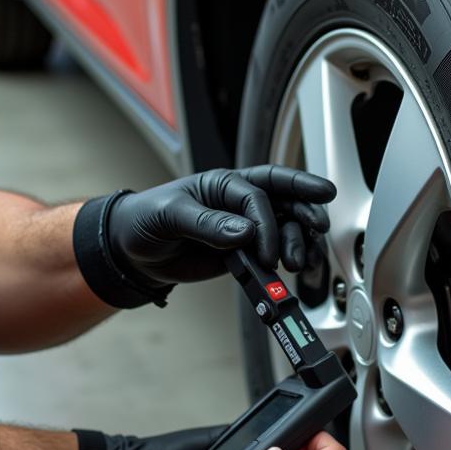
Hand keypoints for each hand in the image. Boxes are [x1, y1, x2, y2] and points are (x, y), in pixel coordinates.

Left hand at [106, 166, 335, 284]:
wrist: (133, 253)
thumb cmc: (145, 220)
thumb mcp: (169, 215)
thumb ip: (206, 223)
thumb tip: (243, 232)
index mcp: (223, 184)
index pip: (257, 194)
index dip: (267, 220)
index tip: (264, 249)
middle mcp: (239, 203)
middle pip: (286, 199)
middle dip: (305, 212)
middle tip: (317, 229)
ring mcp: (245, 228)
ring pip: (288, 226)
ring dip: (301, 241)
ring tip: (300, 262)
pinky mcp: (244, 253)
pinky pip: (277, 252)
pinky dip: (295, 257)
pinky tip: (305, 265)